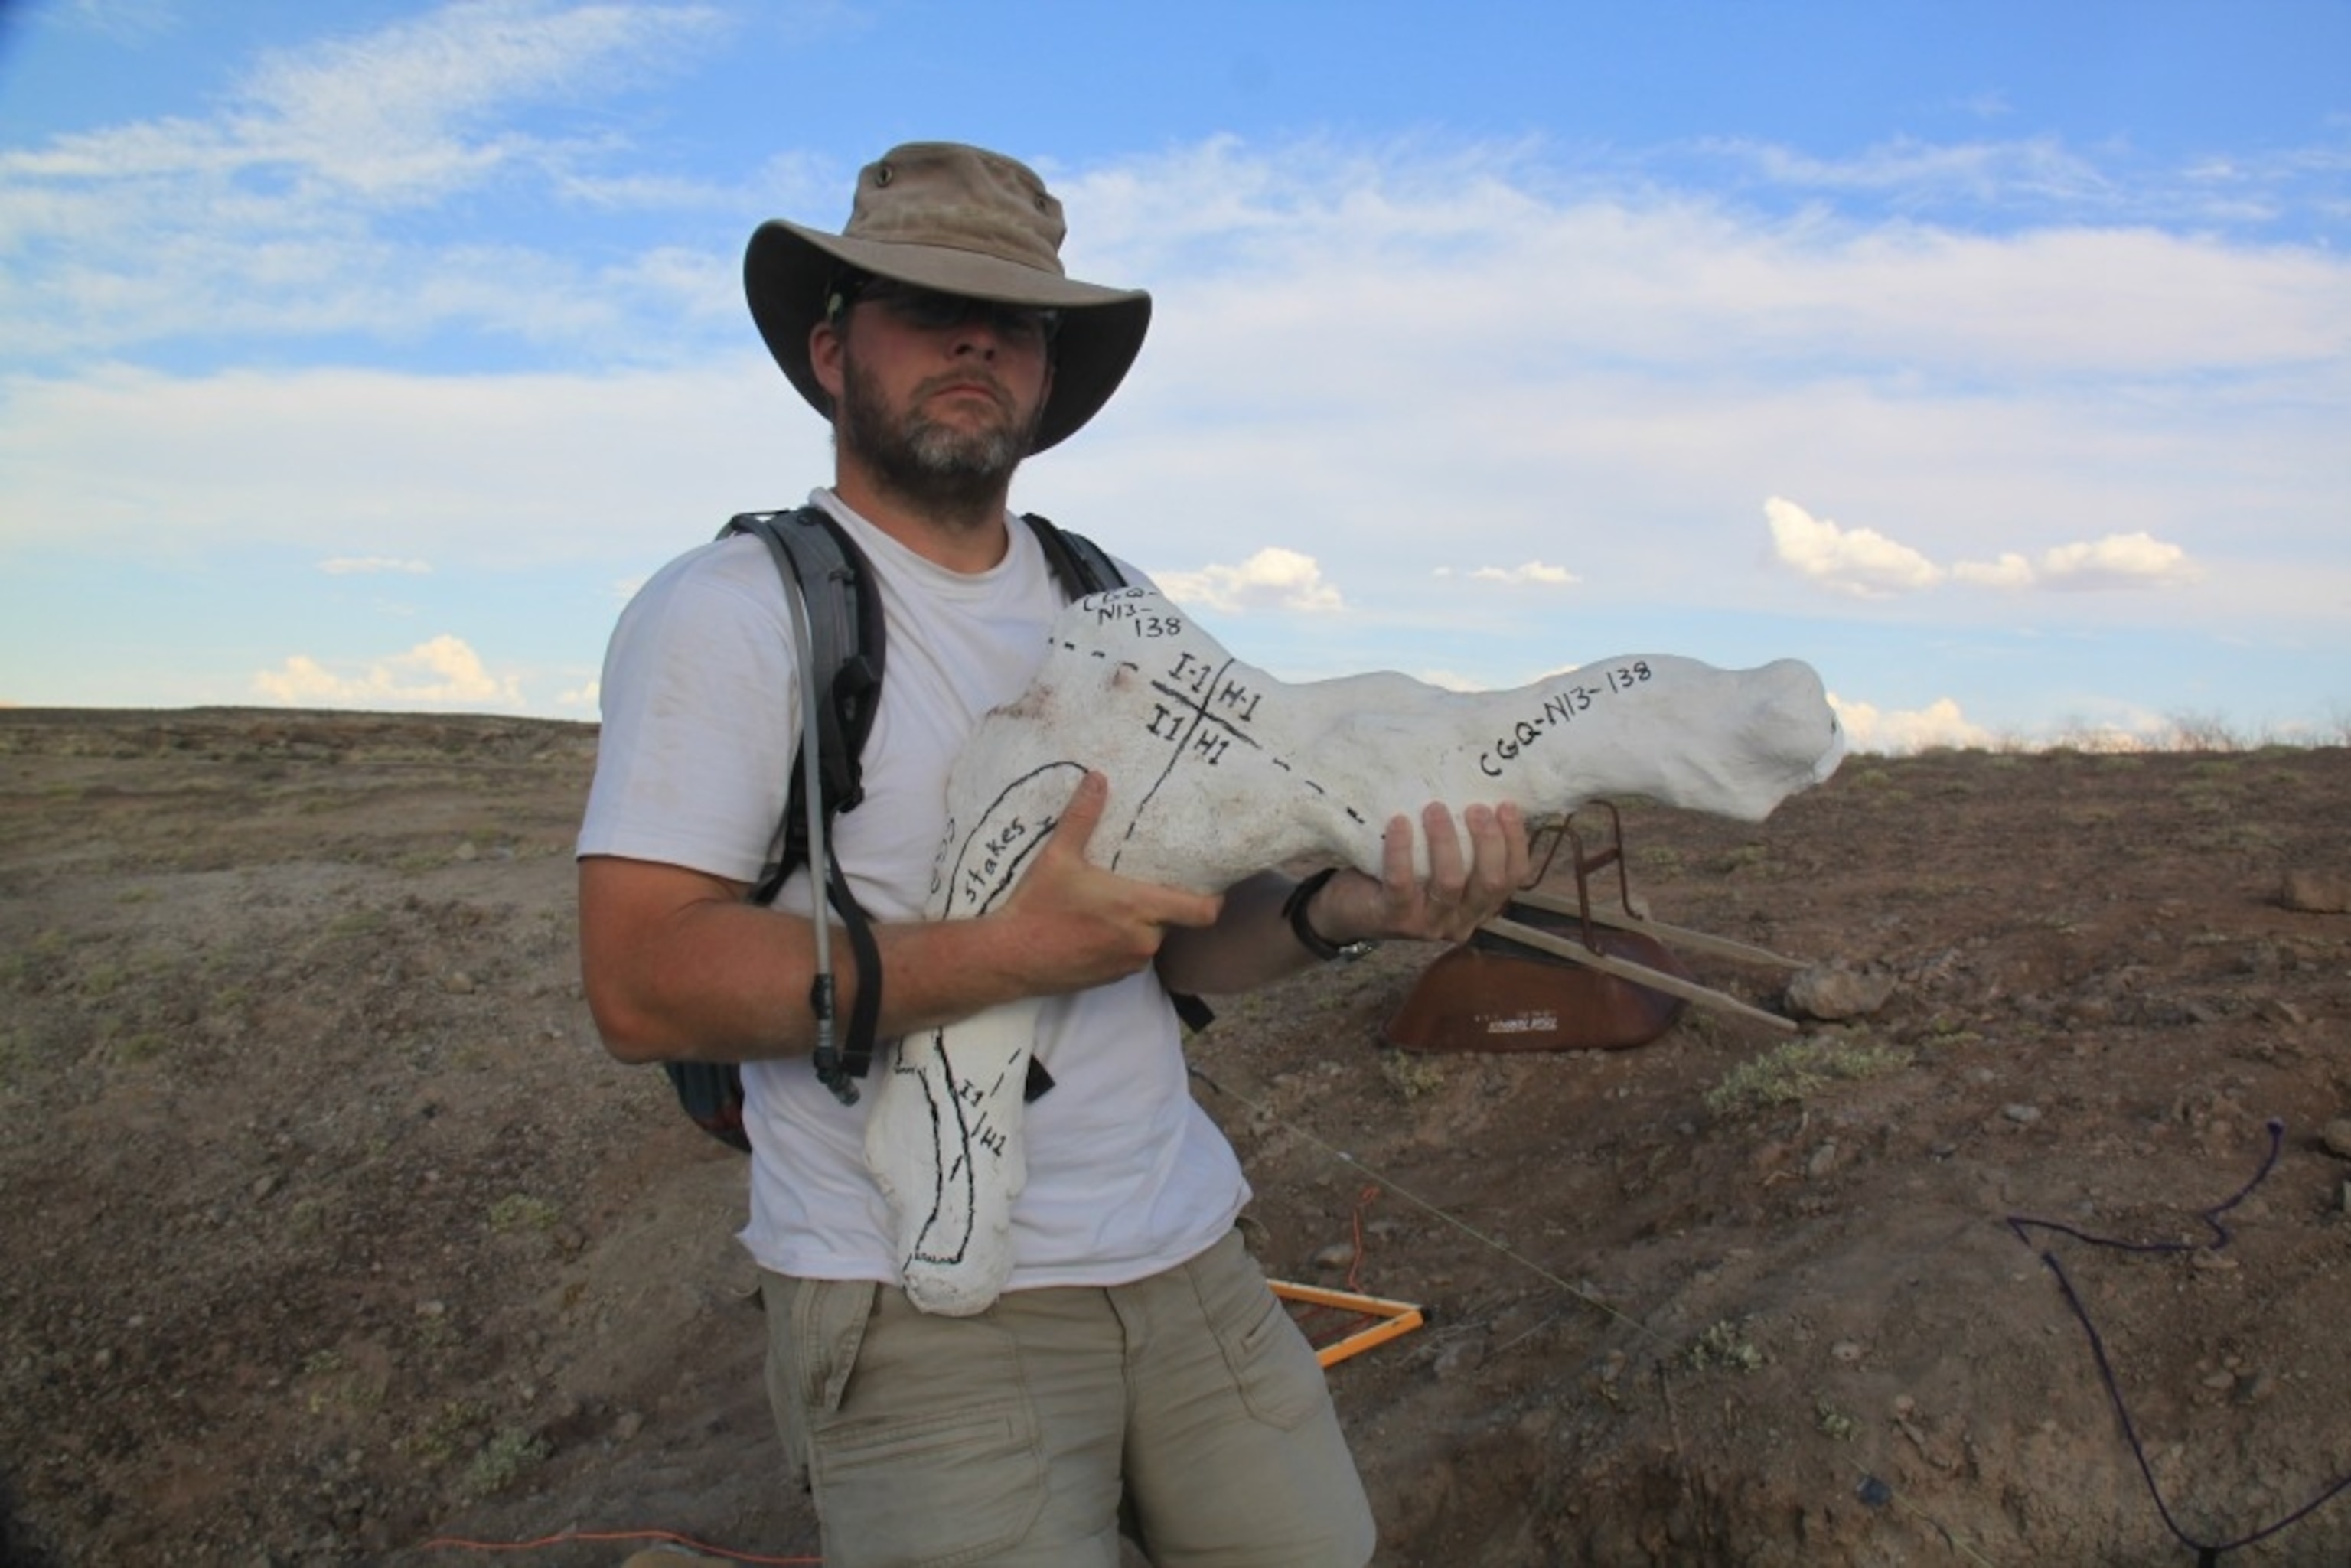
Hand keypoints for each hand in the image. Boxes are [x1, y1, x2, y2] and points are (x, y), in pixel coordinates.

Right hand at [995, 770, 1223, 993]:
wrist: (1008, 958)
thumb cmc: (1037, 906)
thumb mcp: (1058, 856)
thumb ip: (1083, 817)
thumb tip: (1097, 777)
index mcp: (1138, 908)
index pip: (1201, 912)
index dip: (1213, 900)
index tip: (1210, 886)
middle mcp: (1142, 940)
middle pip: (1174, 922)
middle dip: (1163, 906)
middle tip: (1147, 883)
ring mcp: (1128, 964)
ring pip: (1151, 940)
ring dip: (1141, 925)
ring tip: (1118, 905)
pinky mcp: (1112, 980)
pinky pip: (1131, 957)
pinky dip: (1122, 943)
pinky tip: (1097, 928)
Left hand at [1313, 801, 1528, 946]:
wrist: (1347, 910)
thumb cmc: (1401, 876)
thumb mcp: (1437, 864)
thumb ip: (1462, 846)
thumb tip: (1482, 794)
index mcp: (1479, 906)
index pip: (1514, 878)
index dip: (1515, 841)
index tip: (1506, 806)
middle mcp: (1460, 921)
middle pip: (1490, 882)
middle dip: (1488, 841)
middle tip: (1475, 807)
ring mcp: (1428, 924)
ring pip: (1450, 883)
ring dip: (1445, 841)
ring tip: (1434, 809)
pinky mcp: (1394, 919)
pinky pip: (1402, 883)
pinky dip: (1401, 850)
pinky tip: (1399, 823)